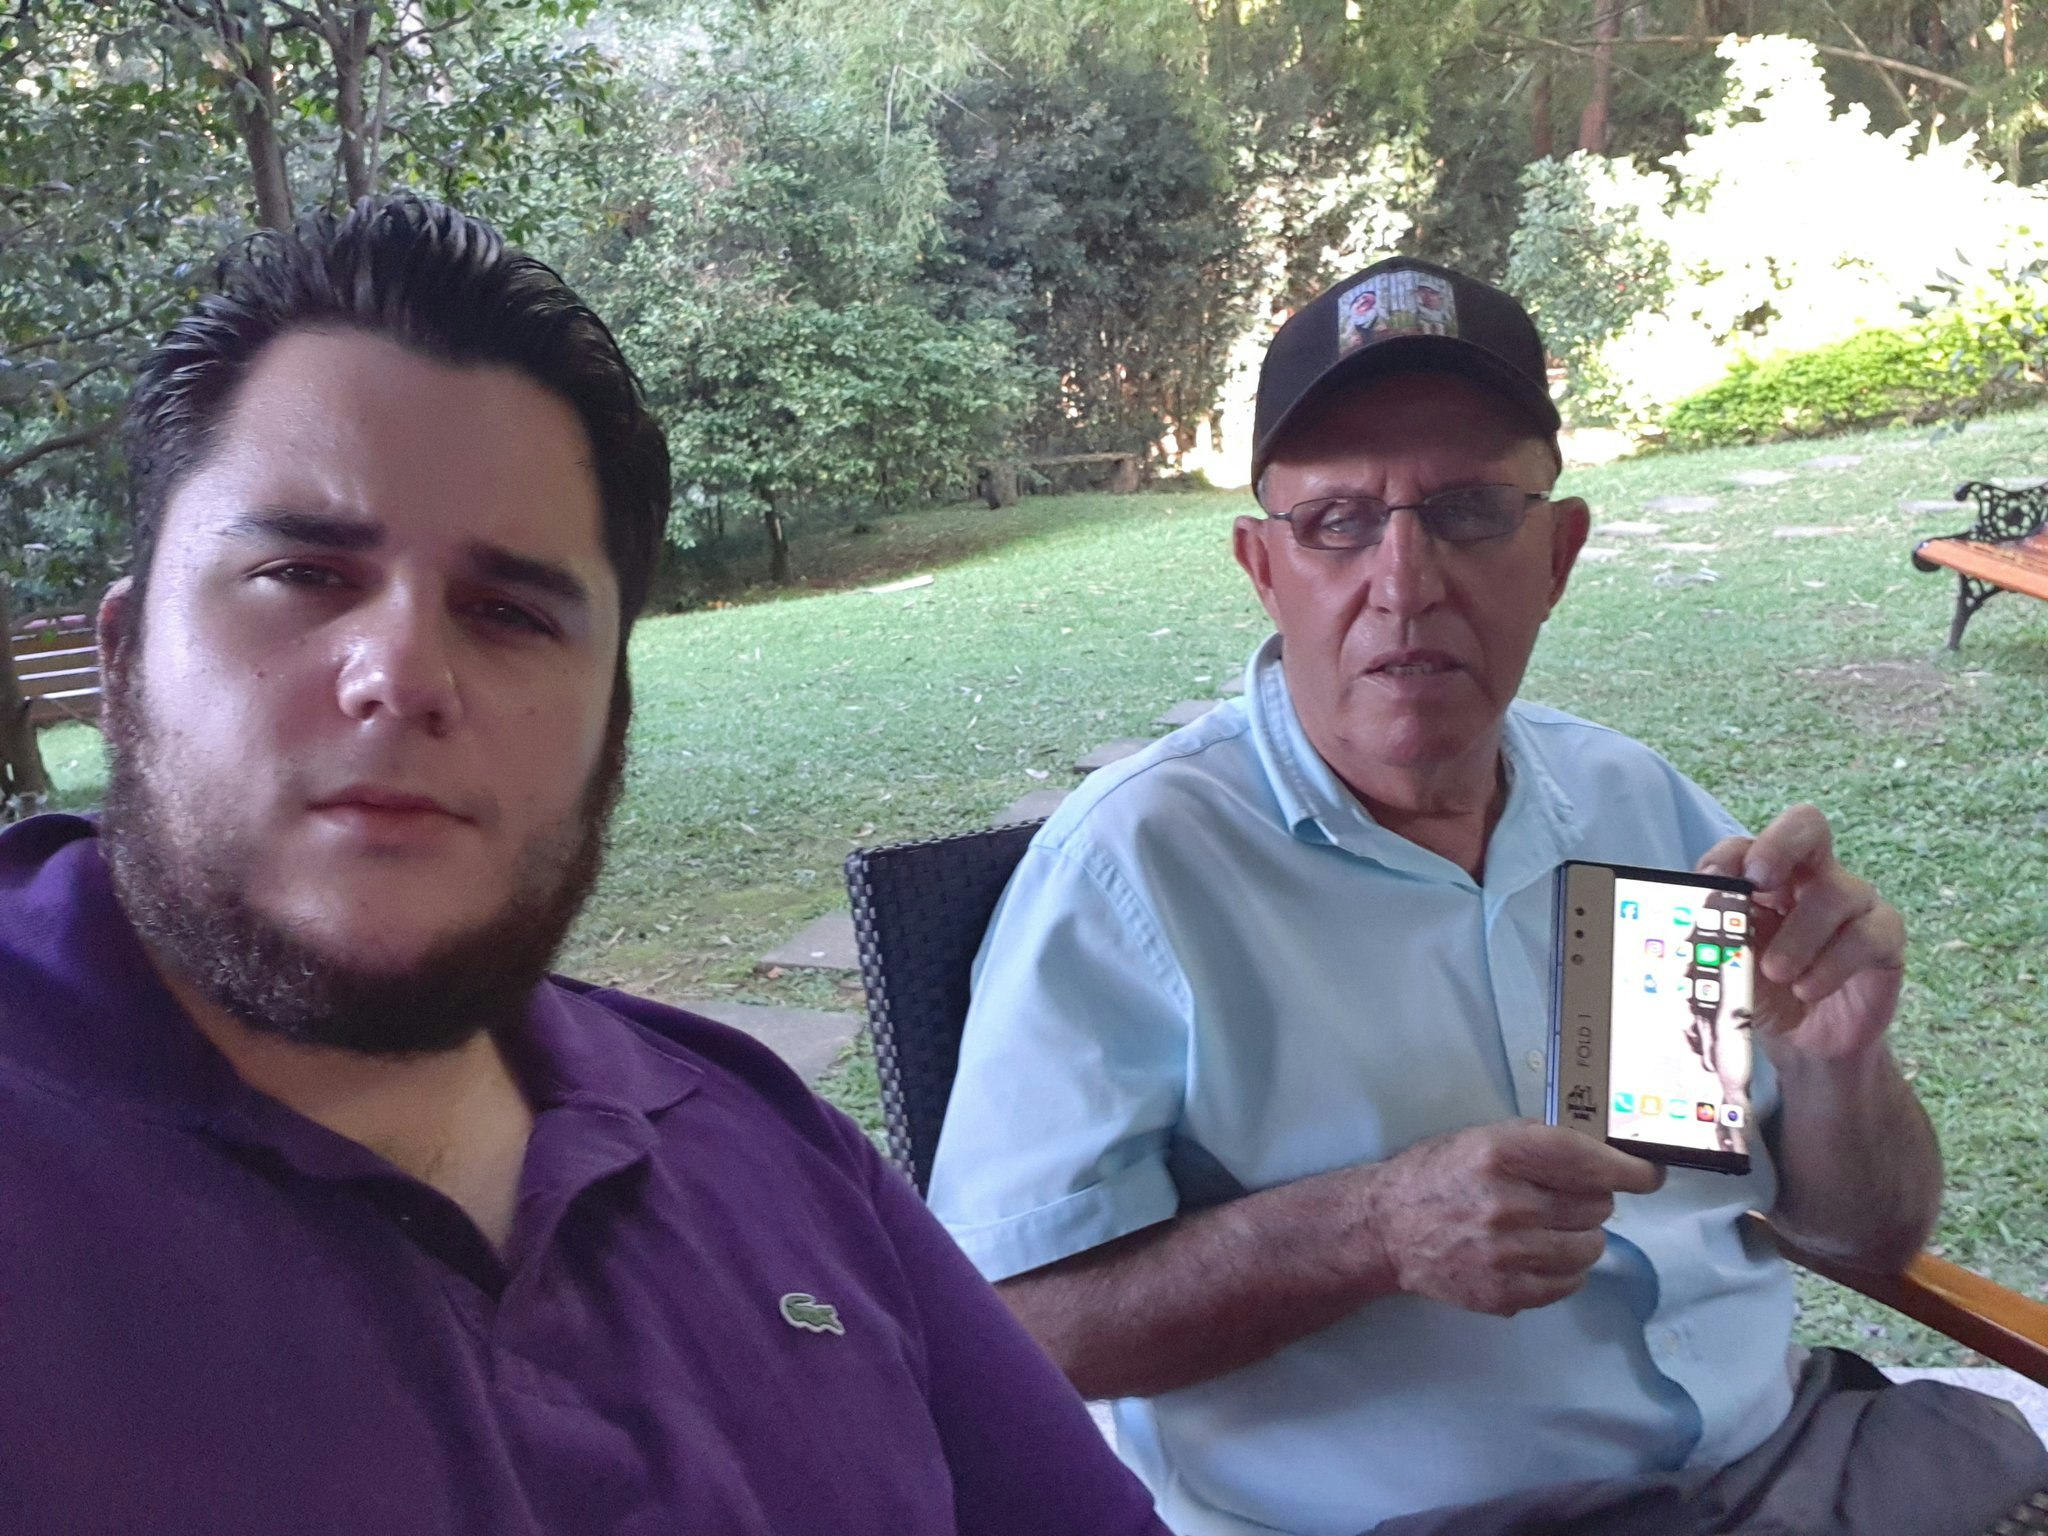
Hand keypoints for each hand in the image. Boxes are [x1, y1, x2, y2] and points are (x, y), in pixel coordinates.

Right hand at [1364, 1121, 1663, 1316]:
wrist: (1387, 1227)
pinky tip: (1538, 1253)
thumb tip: (1607, 1156)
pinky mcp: (1505, 1293)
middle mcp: (1508, 1203)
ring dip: (1581, 1235)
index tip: (1648, 1174)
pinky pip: (1569, 1283)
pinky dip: (1565, 1268)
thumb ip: (1541, 1146)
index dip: (1631, 1170)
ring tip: (1551, 1228)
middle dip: (1593, 1200)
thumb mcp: (1483, 1139)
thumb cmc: (1440, 1173)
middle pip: (1598, 1206)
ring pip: (1591, 1247)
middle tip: (1568, 1198)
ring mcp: (1507, 1254)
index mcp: (1502, 1154)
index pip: (1591, 1163)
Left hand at [1696, 804, 1904, 1062]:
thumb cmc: (1761, 991)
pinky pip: (1868, 932)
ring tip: (1778, 973)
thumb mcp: (1727, 966)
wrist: (1803, 1042)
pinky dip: (1834, 963)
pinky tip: (1807, 988)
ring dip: (1800, 935)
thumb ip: (1710, 937)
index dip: (1729, 855)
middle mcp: (1811, 878)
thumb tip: (1684, 918)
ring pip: (1835, 891)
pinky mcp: (1884, 936)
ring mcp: (1853, 903)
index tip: (1712, 880)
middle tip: (1759, 880)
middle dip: (1780, 846)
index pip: (1746, 844)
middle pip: (1808, 828)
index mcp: (1764, 878)